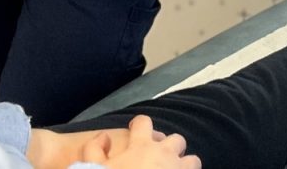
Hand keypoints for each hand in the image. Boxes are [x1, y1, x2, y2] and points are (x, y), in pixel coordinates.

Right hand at [81, 116, 196, 168]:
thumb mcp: (94, 168)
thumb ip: (94, 149)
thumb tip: (104, 136)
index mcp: (142, 146)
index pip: (144, 122)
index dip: (138, 124)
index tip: (134, 131)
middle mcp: (166, 154)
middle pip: (177, 140)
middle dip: (170, 147)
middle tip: (159, 159)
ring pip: (193, 160)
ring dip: (185, 165)